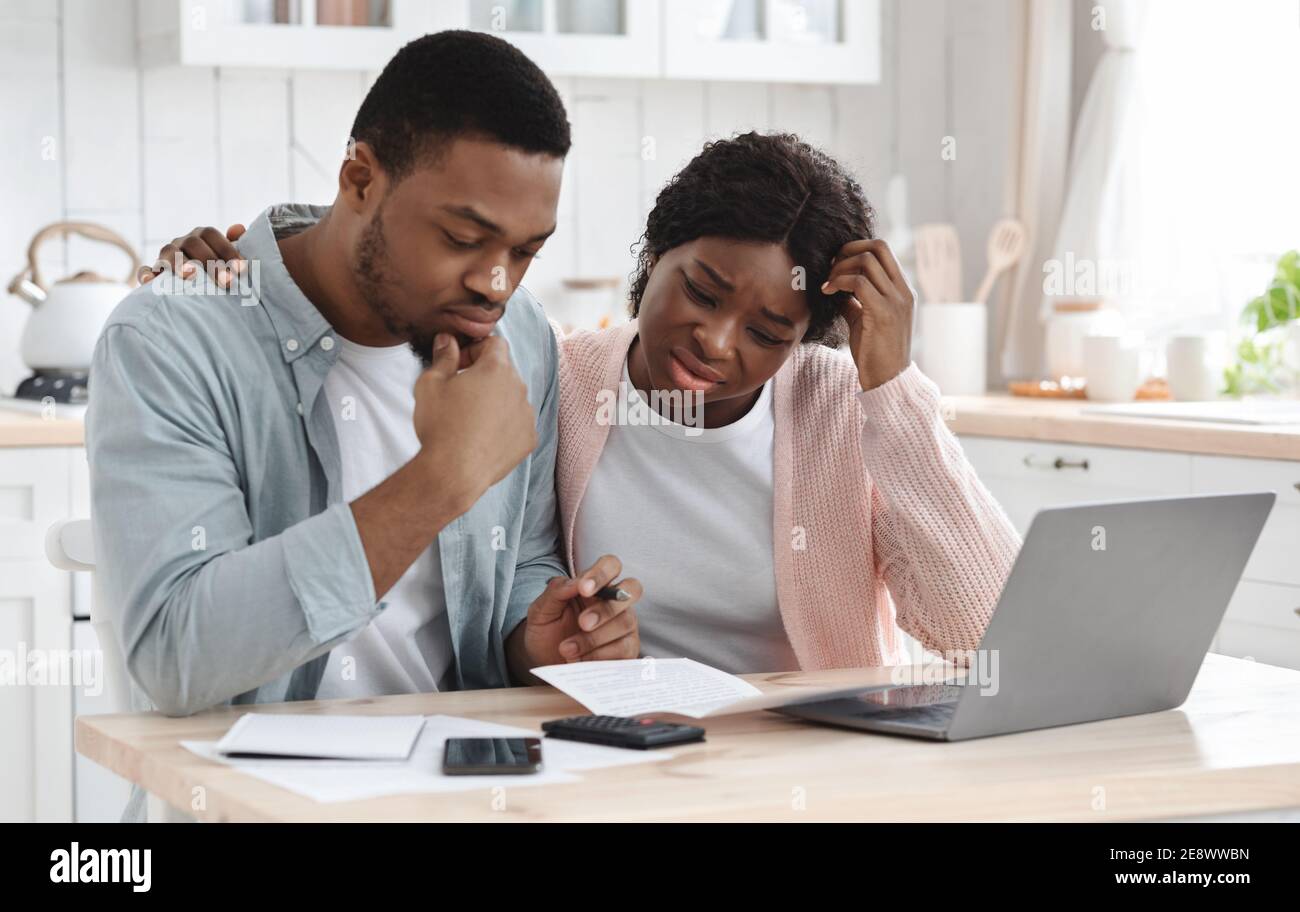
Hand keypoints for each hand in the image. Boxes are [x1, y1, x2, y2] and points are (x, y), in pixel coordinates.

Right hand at [139, 224, 245, 286]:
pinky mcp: (153, 272)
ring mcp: (165, 255)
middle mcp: (181, 242)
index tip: (241, 269)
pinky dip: (146, 274)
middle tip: (227, 282)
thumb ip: (234, 245)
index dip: (227, 249)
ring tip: (191, 275)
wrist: (194, 287)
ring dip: (180, 264)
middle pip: (192, 243)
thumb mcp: (226, 259)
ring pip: (169, 254)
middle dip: (211, 262)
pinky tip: (151, 281)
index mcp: (200, 236)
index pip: (210, 234)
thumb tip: (238, 228)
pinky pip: (146, 270)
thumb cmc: (216, 271)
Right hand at [413, 333, 537, 512]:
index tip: (458, 366)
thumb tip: (447, 340)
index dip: (474, 350)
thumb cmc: (440, 425)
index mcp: (497, 368)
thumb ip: (443, 356)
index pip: (495, 343)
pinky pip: (518, 423)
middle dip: (484, 376)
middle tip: (460, 393)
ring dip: (495, 401)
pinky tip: (482, 437)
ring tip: (470, 419)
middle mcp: (518, 388)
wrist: (453, 472)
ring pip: (512, 397)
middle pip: (504, 371)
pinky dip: (504, 425)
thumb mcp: (431, 383)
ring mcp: (527, 415)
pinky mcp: (529, 439)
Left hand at [516, 555, 641, 674]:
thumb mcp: (541, 610)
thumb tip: (575, 583)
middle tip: (582, 623)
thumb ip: (556, 591)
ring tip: (567, 649)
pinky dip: (600, 655)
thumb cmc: (547, 631)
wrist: (545, 662)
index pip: (611, 565)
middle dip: (606, 608)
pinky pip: (625, 649)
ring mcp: (624, 625)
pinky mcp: (627, 649)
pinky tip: (580, 660)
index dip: (602, 573)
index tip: (584, 588)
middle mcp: (614, 602)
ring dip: (595, 638)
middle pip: (631, 589)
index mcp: (595, 585)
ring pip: (626, 622)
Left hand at [821, 238, 913, 390]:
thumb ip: (855, 302)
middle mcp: (903, 291)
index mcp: (902, 290)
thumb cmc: (876, 353)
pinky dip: (839, 282)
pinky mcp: (883, 312)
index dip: (856, 249)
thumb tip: (837, 290)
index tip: (837, 263)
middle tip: (830, 267)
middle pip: (877, 247)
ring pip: (866, 261)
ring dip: (840, 268)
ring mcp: (896, 300)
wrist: (888, 381)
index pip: (883, 250)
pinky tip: (828, 293)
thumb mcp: (865, 321)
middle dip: (848, 250)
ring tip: (827, 284)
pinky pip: (858, 283)